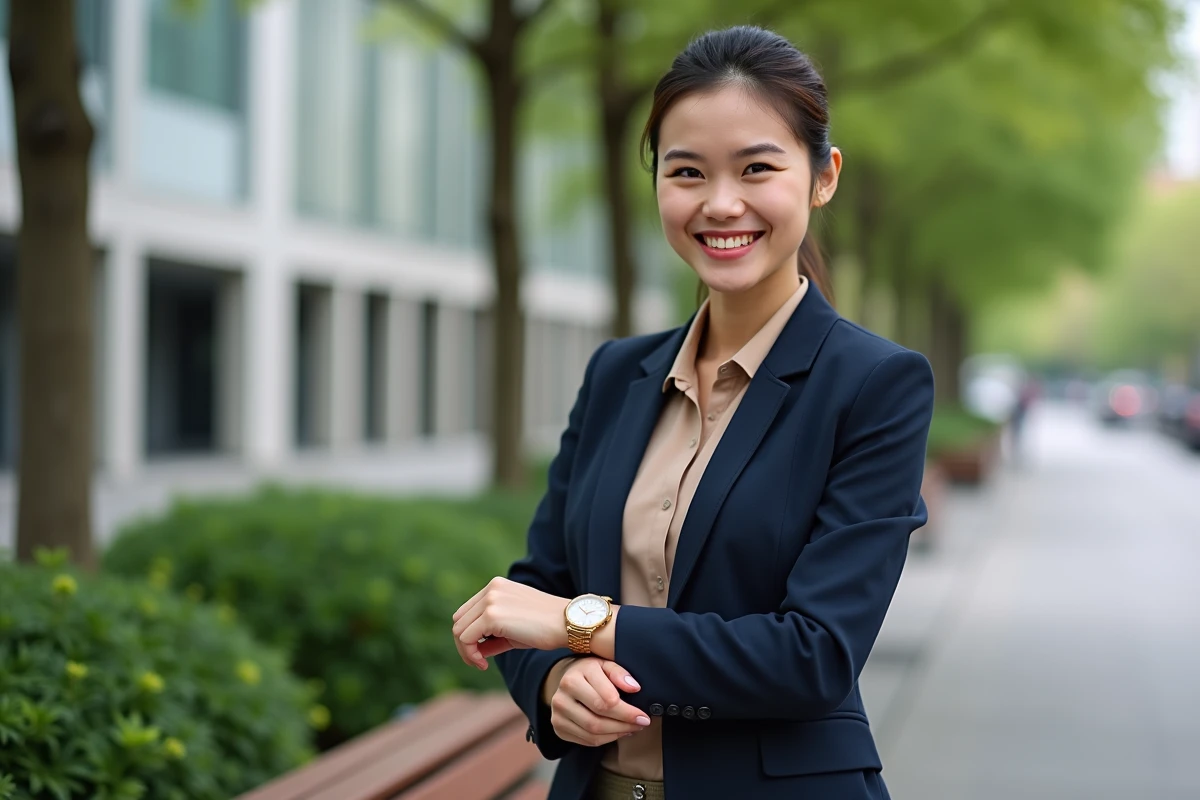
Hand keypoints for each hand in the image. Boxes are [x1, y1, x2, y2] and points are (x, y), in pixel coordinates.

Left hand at [451, 577, 567, 668]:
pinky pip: (466, 639)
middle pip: (459, 620)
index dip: (470, 635)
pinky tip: (483, 664)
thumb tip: (473, 651)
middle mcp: (491, 589)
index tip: (482, 653)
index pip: (468, 611)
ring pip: (459, 630)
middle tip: (479, 661)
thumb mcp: (514, 628)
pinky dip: (470, 655)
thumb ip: (492, 634)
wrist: (569, 623)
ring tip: (481, 664)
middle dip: (465, 644)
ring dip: (466, 651)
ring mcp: (490, 601)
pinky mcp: (492, 616)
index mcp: (496, 586)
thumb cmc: (547, 628)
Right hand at [548, 658, 650, 746]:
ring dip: (617, 734)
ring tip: (631, 729)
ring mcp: (557, 714)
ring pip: (592, 733)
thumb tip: (634, 688)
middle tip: (641, 725)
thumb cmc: (591, 672)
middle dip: (624, 725)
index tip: (644, 716)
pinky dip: (606, 739)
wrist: (567, 679)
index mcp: (573, 678)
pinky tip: (617, 732)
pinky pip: (586, 740)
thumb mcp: (605, 664)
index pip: (606, 701)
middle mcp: (561, 697)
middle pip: (597, 720)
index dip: (628, 712)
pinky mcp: (558, 727)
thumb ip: (619, 673)